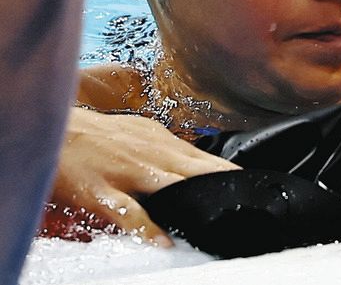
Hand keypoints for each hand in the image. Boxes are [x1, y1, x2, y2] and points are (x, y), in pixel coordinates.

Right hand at [47, 107, 238, 245]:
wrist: (53, 130)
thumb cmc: (98, 136)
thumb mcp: (140, 134)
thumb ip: (168, 150)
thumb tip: (196, 162)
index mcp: (162, 143)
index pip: (206, 159)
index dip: (231, 174)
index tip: (256, 186)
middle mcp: (151, 155)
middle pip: (198, 170)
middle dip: (225, 184)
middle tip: (249, 201)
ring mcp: (128, 173)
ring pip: (171, 187)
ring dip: (195, 201)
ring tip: (218, 217)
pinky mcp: (102, 192)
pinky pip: (129, 212)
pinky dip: (147, 228)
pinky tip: (163, 241)